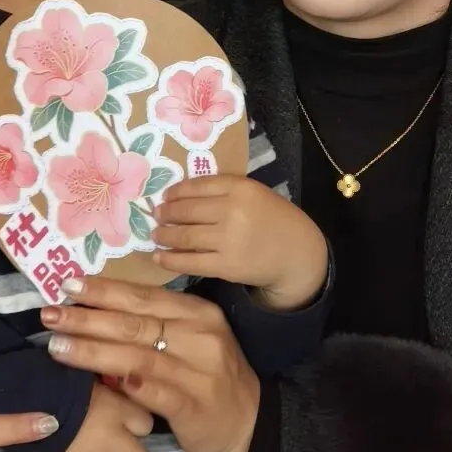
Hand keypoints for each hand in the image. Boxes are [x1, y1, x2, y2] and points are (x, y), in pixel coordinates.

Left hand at [42, 278, 260, 451]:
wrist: (250, 426)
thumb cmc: (210, 378)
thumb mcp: (190, 341)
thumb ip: (152, 326)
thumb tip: (95, 310)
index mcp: (197, 313)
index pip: (143, 296)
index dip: (104, 290)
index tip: (67, 284)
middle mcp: (200, 335)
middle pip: (134, 323)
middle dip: (87, 317)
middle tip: (49, 314)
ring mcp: (199, 371)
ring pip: (137, 355)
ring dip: (92, 351)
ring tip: (57, 346)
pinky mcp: (196, 406)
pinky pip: (157, 393)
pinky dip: (131, 386)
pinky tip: (103, 382)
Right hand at [56, 381, 153, 451]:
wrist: (21, 399)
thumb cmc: (56, 378)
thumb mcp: (86, 372)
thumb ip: (105, 385)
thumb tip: (118, 382)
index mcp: (119, 409)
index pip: (146, 424)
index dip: (135, 422)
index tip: (123, 417)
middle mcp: (112, 438)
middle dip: (125, 451)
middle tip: (109, 442)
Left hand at [153, 175, 326, 309]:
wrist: (296, 252)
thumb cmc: (272, 218)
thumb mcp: (253, 193)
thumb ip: (223, 191)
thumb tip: (180, 195)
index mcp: (240, 188)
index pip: (198, 185)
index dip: (176, 191)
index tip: (165, 196)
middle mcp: (232, 211)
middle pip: (188, 210)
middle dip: (166, 213)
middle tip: (155, 214)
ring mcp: (228, 240)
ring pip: (185, 235)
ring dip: (164, 235)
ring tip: (155, 234)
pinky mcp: (226, 265)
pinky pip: (191, 262)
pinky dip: (171, 259)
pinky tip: (159, 257)